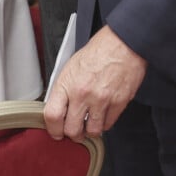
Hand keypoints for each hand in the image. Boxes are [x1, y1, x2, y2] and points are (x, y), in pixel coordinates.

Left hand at [44, 25, 146, 141]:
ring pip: (92, 131)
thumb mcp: (72, 65)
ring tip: (91, 120)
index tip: (57, 132)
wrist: (123, 43)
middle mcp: (83, 93)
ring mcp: (101, 100)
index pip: (52, 116)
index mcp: (68, 82)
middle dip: (73, 133)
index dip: (53, 129)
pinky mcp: (118, 103)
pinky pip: (109, 124)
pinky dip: (106, 121)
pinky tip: (104, 111)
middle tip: (76, 128)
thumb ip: (65, 88)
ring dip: (91, 129)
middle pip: (72, 130)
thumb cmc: (99, 50)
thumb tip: (59, 106)